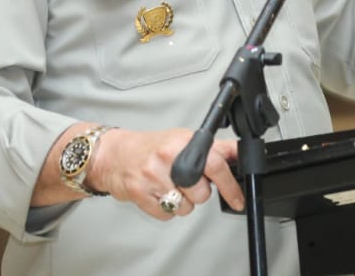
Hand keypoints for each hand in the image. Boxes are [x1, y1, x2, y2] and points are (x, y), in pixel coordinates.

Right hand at [91, 128, 244, 219]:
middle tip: (185, 181)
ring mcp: (153, 176)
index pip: (216, 165)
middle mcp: (168, 157)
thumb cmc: (151, 148)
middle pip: (202, 193)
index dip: (230, 186)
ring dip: (181, 202)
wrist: (114, 154)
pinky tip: (158, 193)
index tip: (238, 199)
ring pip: (185, 207)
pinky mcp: (140, 194)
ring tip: (169, 186)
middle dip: (198, 192)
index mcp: (183, 142)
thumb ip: (214, 148)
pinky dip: (165, 209)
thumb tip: (239, 153)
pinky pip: (167, 215)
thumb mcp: (184, 139)